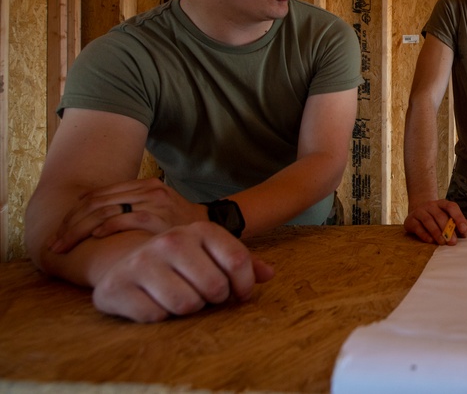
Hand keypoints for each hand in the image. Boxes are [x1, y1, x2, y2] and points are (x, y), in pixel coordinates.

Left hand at [49, 178, 207, 253]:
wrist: (212, 229)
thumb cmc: (179, 224)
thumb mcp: (156, 209)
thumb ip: (130, 208)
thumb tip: (93, 222)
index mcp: (141, 185)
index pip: (96, 195)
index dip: (72, 214)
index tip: (59, 232)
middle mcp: (146, 189)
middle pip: (95, 202)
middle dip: (70, 224)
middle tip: (55, 243)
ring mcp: (153, 202)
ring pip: (104, 210)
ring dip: (79, 229)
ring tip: (65, 246)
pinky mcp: (159, 217)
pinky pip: (125, 218)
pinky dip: (106, 227)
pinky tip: (94, 237)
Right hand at [91, 221, 273, 322]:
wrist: (122, 265)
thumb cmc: (178, 263)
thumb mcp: (211, 254)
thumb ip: (241, 262)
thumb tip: (269, 274)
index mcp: (199, 229)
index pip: (237, 260)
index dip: (244, 285)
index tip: (239, 294)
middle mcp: (170, 240)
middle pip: (215, 286)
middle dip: (214, 299)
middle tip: (202, 294)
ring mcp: (142, 262)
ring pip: (187, 304)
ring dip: (188, 310)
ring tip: (179, 297)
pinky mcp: (117, 286)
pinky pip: (157, 316)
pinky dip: (160, 316)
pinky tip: (153, 302)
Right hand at [404, 199, 466, 244]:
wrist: (417, 214)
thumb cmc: (437, 218)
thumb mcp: (449, 218)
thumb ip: (459, 223)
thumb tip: (465, 232)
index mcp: (443, 204)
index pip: (452, 207)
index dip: (458, 218)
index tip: (463, 230)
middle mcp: (431, 205)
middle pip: (440, 216)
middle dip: (448, 230)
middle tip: (453, 242)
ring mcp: (420, 211)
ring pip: (429, 221)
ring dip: (437, 233)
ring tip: (442, 243)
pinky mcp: (410, 220)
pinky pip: (418, 227)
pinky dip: (425, 235)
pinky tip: (431, 241)